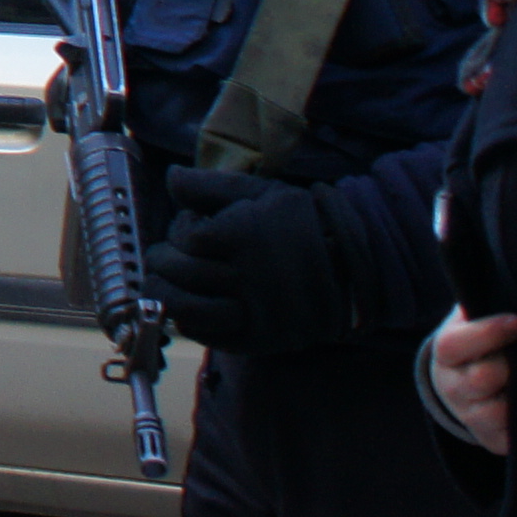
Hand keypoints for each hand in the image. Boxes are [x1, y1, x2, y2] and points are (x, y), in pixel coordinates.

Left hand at [150, 164, 366, 354]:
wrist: (355, 272)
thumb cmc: (305, 225)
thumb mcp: (263, 192)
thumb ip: (212, 184)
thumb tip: (171, 177)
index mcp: (243, 236)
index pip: (185, 239)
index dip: (181, 230)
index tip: (190, 226)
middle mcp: (247, 277)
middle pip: (179, 274)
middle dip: (162, 263)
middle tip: (161, 259)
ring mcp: (254, 312)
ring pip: (186, 310)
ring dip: (167, 296)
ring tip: (164, 284)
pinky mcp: (260, 338)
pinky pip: (208, 336)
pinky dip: (190, 322)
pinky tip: (192, 306)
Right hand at [430, 307, 516, 450]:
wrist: (465, 382)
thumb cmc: (479, 343)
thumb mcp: (473, 320)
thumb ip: (487, 304)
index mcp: (446, 354)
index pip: (456, 344)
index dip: (488, 333)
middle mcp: (452, 387)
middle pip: (481, 379)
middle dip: (512, 366)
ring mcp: (470, 416)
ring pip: (499, 411)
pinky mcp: (492, 439)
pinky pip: (513, 436)